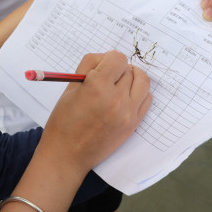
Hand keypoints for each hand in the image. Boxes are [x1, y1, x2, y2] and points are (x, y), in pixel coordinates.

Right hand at [40, 51, 151, 175]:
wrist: (68, 154)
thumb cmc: (64, 121)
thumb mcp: (70, 87)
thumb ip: (89, 66)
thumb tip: (107, 56)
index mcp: (97, 86)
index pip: (118, 58)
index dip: (109, 59)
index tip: (102, 67)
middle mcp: (116, 98)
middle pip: (129, 70)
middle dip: (118, 70)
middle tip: (106, 79)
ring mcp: (128, 112)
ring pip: (142, 82)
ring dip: (132, 78)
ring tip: (120, 84)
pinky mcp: (134, 124)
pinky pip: (147, 98)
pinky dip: (139, 93)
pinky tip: (126, 96)